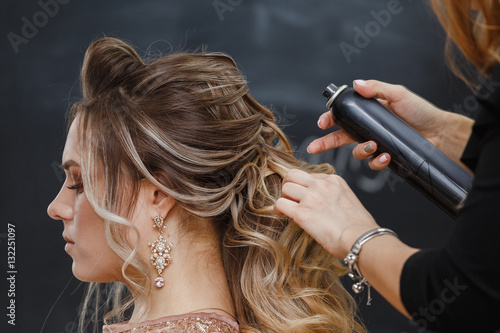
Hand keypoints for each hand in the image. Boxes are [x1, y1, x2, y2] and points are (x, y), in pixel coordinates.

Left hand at [274, 169, 378, 257]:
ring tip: (286, 208)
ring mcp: (310, 197)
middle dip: (288, 185)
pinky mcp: (302, 212)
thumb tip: (324, 204)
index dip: (303, 185)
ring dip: (284, 197)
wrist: (361, 239)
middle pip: (292, 175)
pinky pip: (280, 203)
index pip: (309, 175)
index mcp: (333, 180)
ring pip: (285, 187)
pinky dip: (277, 209)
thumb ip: (333, 196)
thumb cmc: (359, 227)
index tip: (303, 196)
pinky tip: (281, 215)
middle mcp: (321, 185)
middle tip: (289, 197)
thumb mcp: (348, 200)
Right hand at [308, 79, 449, 169]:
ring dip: (361, 151)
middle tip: (313, 148)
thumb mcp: (398, 94)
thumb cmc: (421, 111)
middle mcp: (369, 128)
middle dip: (325, 143)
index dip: (330, 119)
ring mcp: (376, 143)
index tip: (323, 123)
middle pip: (340, 137)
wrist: (441, 133)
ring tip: (374, 146)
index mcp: (368, 112)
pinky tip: (385, 156)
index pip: (343, 115)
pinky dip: (377, 161)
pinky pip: (373, 163)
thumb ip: (376, 89)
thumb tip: (355, 84)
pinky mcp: (385, 157)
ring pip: (356, 152)